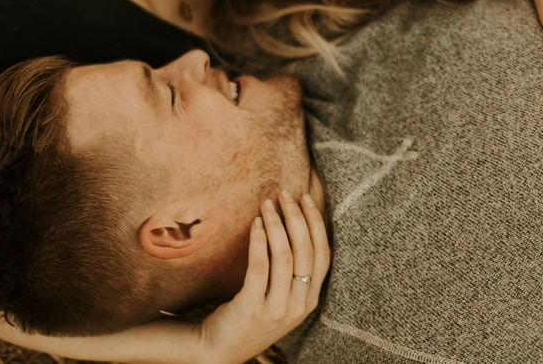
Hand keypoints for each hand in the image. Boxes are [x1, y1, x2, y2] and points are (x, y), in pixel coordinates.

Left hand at [196, 191, 329, 363]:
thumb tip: (294, 224)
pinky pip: (260, 266)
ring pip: (284, 256)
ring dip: (277, 224)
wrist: (220, 348)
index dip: (316, 223)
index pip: (323, 255)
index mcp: (310, 300)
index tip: (305, 198)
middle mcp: (298, 305)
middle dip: (296, 217)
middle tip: (284, 195)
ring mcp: (277, 308)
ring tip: (267, 204)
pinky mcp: (252, 308)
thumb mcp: (281, 296)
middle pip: (306, 251)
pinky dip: (259, 240)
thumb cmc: (250, 313)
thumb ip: (292, 271)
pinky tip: (255, 223)